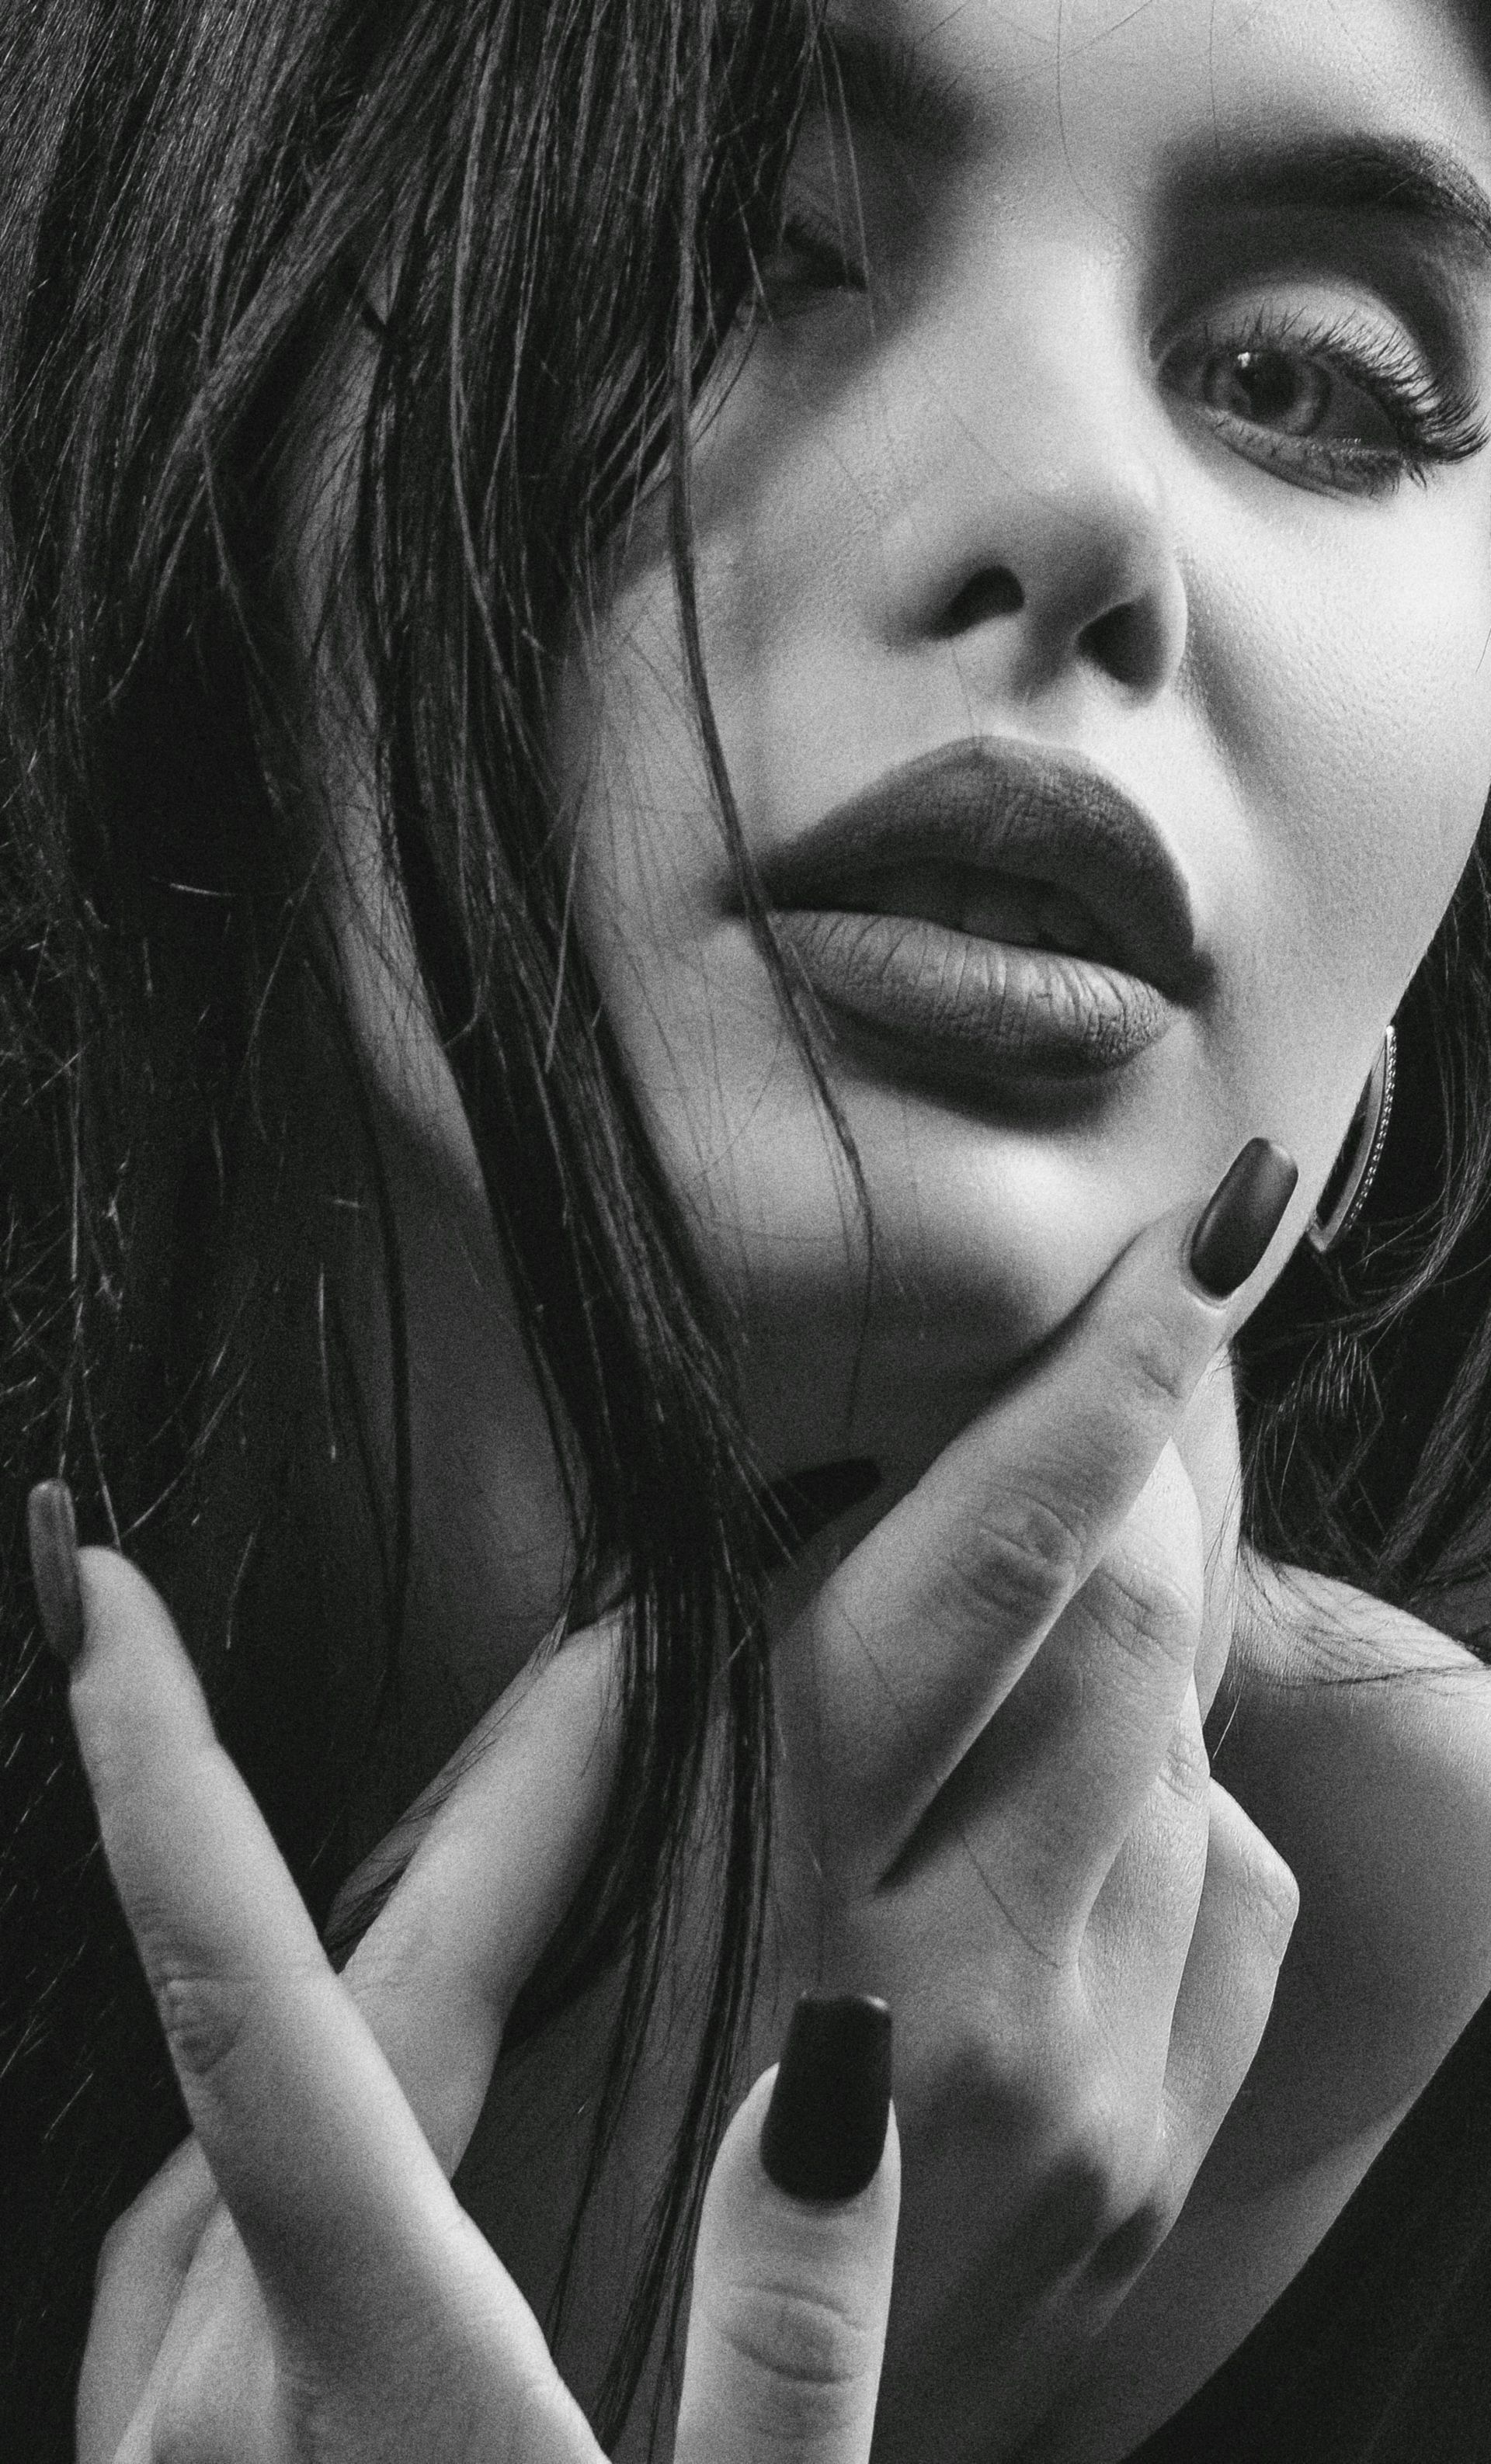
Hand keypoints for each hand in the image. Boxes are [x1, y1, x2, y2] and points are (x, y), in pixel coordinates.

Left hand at [29, 1511, 899, 2463]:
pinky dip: (305, 2092)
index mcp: (364, 2378)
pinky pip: (214, 2218)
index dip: (164, 1766)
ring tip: (538, 1846)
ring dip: (382, 1947)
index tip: (100, 1589)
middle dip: (465, 1821)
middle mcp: (222, 2380)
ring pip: (246, 2102)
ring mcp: (170, 2434)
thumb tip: (831, 2080)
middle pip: (310, 2005)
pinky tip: (391, 2083)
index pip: (254, 2002)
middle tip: (602, 1681)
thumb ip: (789, 2350)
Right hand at [68, 1140, 1299, 2462]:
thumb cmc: (494, 2175)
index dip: (1113, 1377)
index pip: (993, 1560)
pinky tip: (1052, 1803)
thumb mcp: (505, 1923)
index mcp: (766, 1876)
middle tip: (1136, 1359)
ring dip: (1146, 1628)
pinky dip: (1159, 1802)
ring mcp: (1082, 2090)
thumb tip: (806, 1535)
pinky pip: (1216, 1900)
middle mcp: (959, 1978)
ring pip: (1191, 1748)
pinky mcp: (1141, 2170)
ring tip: (1051, 1594)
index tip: (1201, 1243)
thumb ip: (647, 1717)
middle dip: (1156, 1459)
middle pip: (1139, 1625)